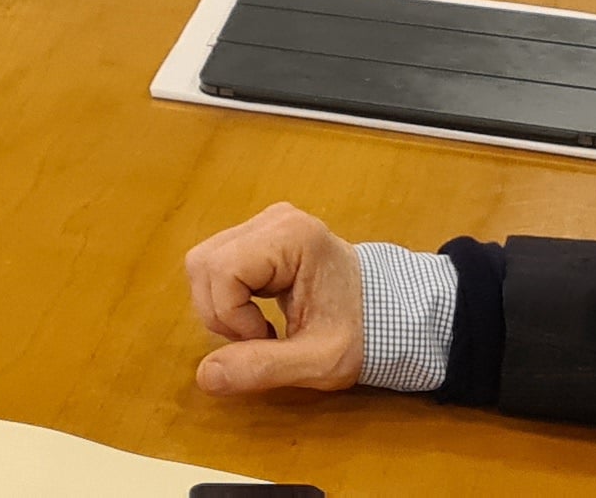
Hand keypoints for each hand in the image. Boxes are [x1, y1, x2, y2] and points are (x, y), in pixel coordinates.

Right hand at [183, 203, 369, 396]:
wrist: (391, 314)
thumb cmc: (363, 335)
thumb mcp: (317, 362)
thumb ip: (262, 368)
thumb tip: (205, 376)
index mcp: (293, 238)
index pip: (223, 271)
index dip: (232, 317)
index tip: (268, 340)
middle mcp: (275, 219)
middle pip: (205, 263)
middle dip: (220, 312)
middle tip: (258, 338)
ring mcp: (266, 223)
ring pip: (204, 263)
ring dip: (221, 306)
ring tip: (259, 328)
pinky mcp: (259, 235)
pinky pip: (218, 263)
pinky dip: (227, 297)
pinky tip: (257, 313)